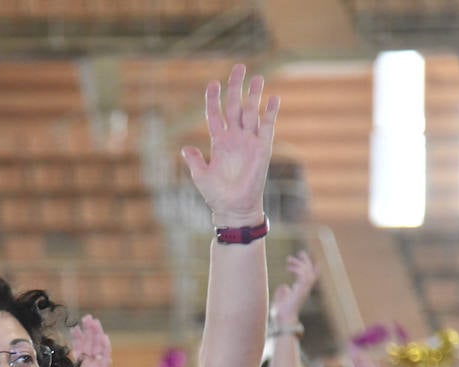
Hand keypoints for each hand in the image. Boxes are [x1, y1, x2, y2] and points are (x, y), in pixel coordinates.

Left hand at [180, 64, 277, 226]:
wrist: (234, 208)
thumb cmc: (216, 194)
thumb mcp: (201, 176)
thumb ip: (195, 160)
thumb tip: (185, 148)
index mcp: (219, 141)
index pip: (215, 114)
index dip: (213, 99)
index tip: (212, 83)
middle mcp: (235, 137)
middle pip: (235, 106)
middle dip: (236, 87)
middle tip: (239, 67)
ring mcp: (249, 141)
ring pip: (251, 112)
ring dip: (254, 95)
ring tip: (258, 77)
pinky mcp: (263, 148)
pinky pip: (267, 127)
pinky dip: (270, 113)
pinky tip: (273, 99)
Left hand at [271, 250, 318, 327]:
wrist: (283, 320)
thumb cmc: (281, 313)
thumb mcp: (280, 300)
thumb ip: (282, 293)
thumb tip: (284, 286)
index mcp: (300, 292)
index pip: (308, 278)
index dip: (310, 268)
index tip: (308, 259)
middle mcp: (304, 290)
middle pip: (310, 272)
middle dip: (305, 261)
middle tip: (300, 252)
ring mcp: (304, 290)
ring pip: (307, 272)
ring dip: (299, 264)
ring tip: (288, 259)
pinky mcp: (301, 291)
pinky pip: (303, 276)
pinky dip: (297, 270)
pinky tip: (289, 268)